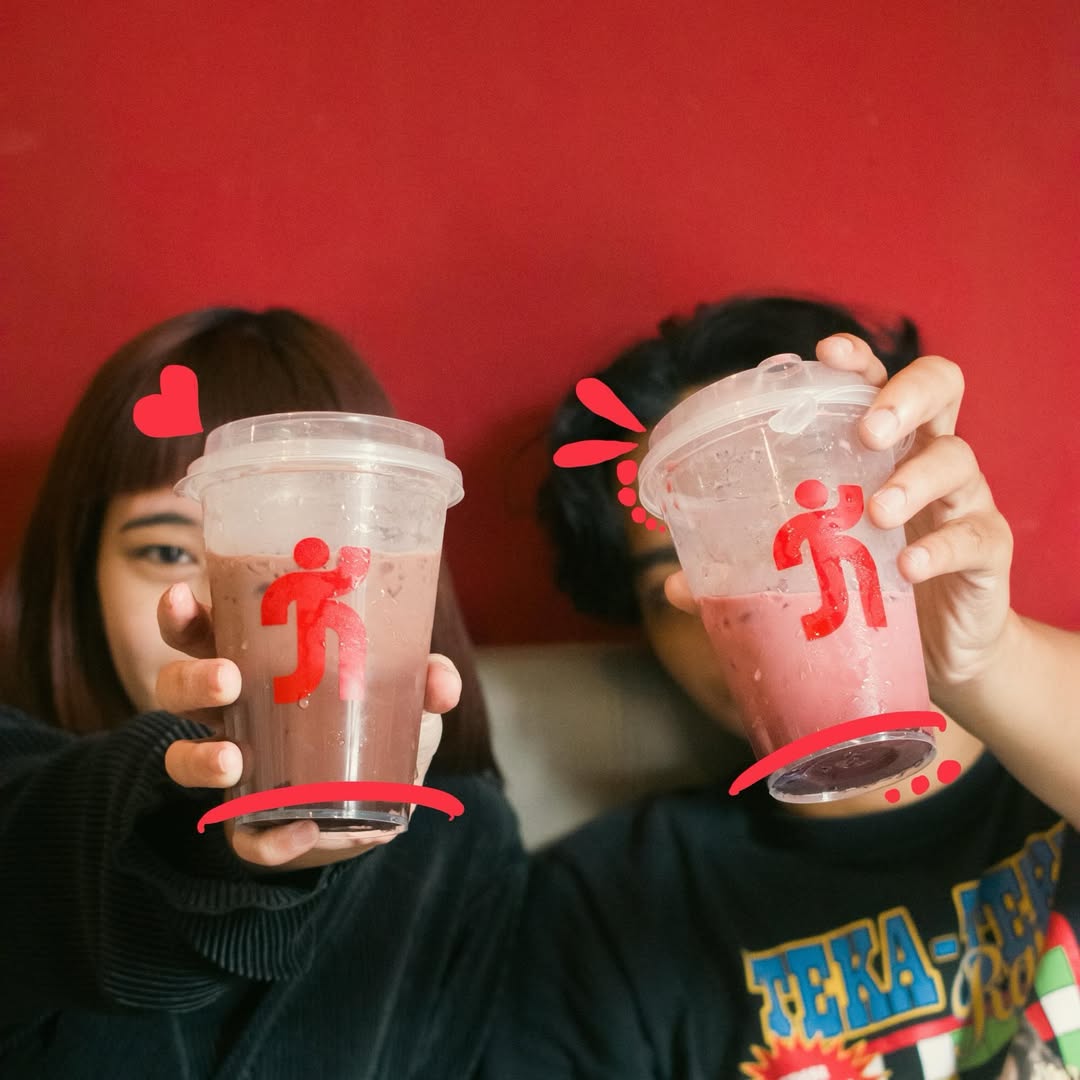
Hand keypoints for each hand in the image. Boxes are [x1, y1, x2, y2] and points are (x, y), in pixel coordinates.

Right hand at [154, 582, 454, 870]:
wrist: (384, 806)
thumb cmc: (376, 725)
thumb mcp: (403, 694)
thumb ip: (424, 680)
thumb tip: (441, 683)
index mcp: (258, 665)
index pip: (204, 632)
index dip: (181, 615)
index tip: (180, 597)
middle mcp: (233, 715)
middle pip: (176, 689)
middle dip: (191, 680)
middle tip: (226, 679)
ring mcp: (237, 772)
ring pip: (183, 760)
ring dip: (199, 758)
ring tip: (233, 759)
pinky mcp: (253, 827)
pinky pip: (243, 838)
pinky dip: (268, 838)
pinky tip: (298, 829)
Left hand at [666, 333, 1015, 703]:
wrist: (941, 649)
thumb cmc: (870, 585)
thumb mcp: (811, 567)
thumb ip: (749, 567)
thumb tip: (674, 582)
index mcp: (881, 448)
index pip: (877, 380)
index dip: (859, 360)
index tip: (826, 353)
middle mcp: (926, 459)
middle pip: (940, 388)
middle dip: (903, 396)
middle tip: (867, 430)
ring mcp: (964, 501)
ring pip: (959, 459)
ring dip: (915, 478)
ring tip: (879, 512)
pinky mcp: (989, 552)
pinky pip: (976, 536)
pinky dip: (942, 548)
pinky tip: (908, 567)